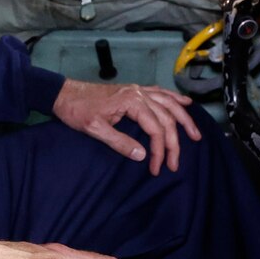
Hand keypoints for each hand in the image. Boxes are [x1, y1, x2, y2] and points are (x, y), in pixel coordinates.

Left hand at [52, 79, 202, 174]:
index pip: (155, 129)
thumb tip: (143, 155)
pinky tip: (185, 103)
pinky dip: (174, 98)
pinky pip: (160, 93)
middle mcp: (139, 93)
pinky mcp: (134, 90)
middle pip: (166, 118)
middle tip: (175, 163)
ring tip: (195, 134)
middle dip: (174, 142)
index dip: (159, 150)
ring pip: (169, 104)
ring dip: (184, 119)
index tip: (156, 168)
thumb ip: (119, 142)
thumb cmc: (77, 111)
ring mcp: (138, 90)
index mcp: (131, 102)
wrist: (64, 93)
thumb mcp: (95, 129)